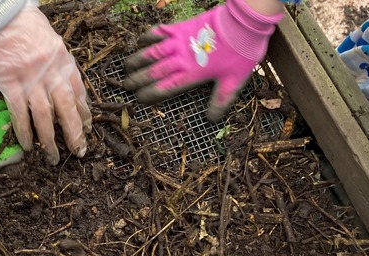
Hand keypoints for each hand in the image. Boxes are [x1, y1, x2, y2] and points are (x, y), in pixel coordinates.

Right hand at [0, 1, 91, 164]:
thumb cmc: (22, 23)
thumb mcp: (49, 39)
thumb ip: (56, 61)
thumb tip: (60, 79)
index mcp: (64, 61)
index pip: (79, 92)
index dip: (84, 113)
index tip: (88, 128)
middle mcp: (52, 74)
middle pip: (67, 110)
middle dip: (75, 133)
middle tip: (79, 151)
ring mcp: (32, 81)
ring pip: (46, 118)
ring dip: (50, 141)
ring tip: (53, 158)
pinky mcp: (10, 85)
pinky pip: (20, 115)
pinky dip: (25, 133)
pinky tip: (29, 147)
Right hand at [123, 0, 283, 120]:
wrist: (243, 23)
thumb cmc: (240, 53)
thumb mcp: (234, 82)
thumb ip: (220, 100)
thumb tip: (211, 120)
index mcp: (191, 74)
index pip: (165, 87)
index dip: (150, 94)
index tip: (139, 99)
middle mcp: (181, 58)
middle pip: (154, 71)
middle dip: (138, 79)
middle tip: (126, 86)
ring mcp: (179, 41)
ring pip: (152, 52)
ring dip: (138, 59)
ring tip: (126, 66)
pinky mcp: (182, 27)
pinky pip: (160, 31)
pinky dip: (149, 36)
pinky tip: (142, 40)